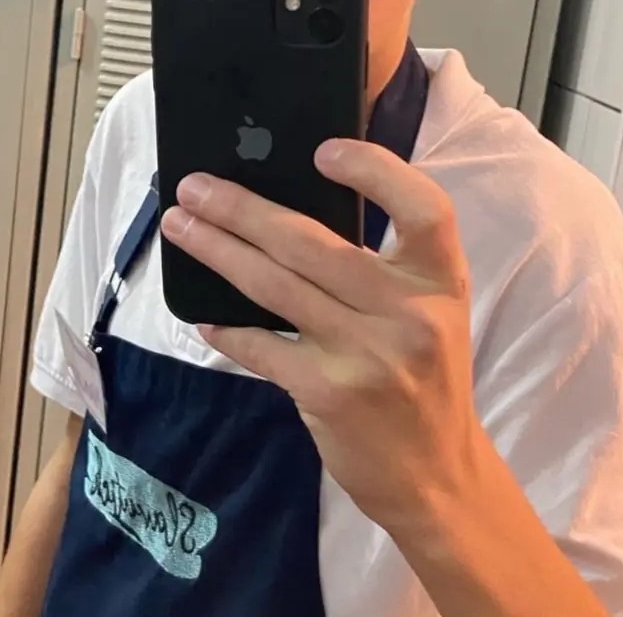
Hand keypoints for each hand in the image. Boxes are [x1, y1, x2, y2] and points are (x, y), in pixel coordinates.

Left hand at [160, 138, 477, 527]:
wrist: (437, 471)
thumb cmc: (428, 380)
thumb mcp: (429, 314)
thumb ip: (384, 269)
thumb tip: (294, 220)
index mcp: (441, 281)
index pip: (424, 208)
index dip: (375, 171)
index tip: (322, 152)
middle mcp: (409, 312)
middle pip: (312, 243)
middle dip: (242, 209)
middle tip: (194, 186)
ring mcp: (368, 355)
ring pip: (275, 287)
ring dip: (218, 252)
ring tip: (181, 227)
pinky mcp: (330, 394)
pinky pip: (262, 347)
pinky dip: (228, 329)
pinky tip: (202, 316)